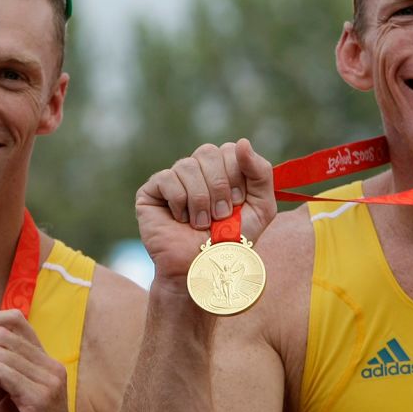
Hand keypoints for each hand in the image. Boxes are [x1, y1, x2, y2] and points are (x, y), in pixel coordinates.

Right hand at [135, 139, 276, 286]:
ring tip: (201, 223)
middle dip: (219, 187)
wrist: (204, 269)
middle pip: (208, 152)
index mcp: (222, 169)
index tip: (237, 203)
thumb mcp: (261, 207)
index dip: (236, 175)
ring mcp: (173, 179)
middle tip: (220, 215)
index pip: (230, 149)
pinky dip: (180, 202)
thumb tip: (243, 142)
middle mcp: (197, 170)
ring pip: (187, 165)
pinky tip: (180, 220)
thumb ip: (261, 172)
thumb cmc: (232, 242)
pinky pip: (167, 179)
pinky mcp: (151, 192)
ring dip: (200, 200)